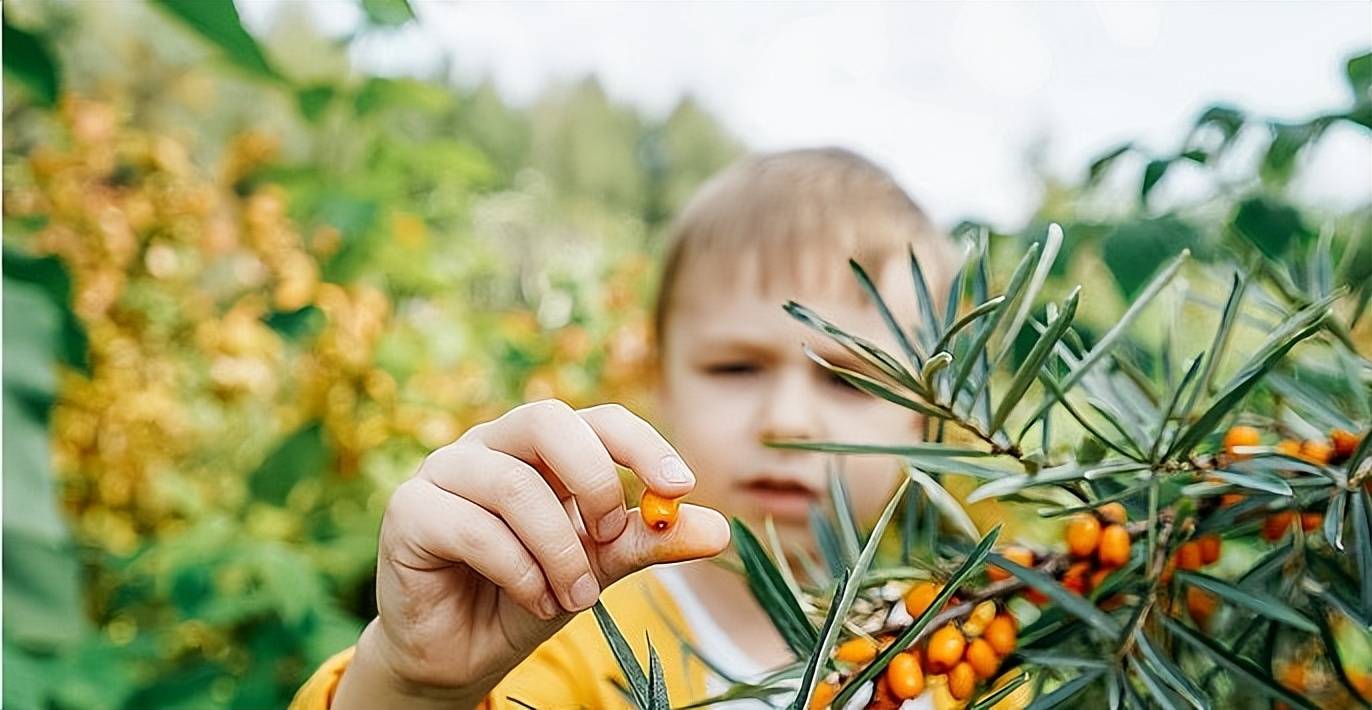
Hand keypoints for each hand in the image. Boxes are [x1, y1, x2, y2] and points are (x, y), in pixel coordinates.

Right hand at [333, 400, 730, 708]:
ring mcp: (444, 472)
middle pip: (548, 420)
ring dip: (559, 550)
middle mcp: (490, 445)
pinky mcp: (408, 511)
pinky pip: (472, 527)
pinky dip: (518, 570)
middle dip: (595, 480)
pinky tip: (536, 600)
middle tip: (612, 538)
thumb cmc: (528, 594)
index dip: (641, 444)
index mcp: (540, 447)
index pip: (596, 419)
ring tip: (575, 597)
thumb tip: (719, 527)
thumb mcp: (598, 568)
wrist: (459, 654)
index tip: (680, 488)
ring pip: (514, 485)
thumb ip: (648, 541)